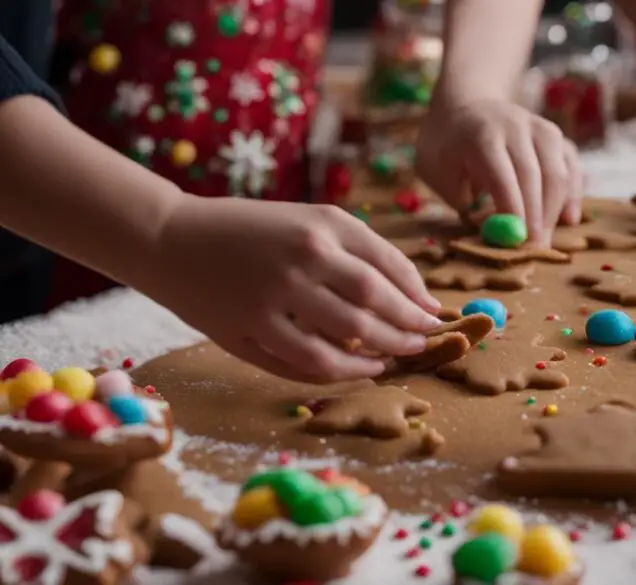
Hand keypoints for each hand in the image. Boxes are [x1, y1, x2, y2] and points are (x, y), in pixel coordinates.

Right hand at [147, 197, 441, 382]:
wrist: (171, 238)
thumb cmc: (251, 231)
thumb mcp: (308, 221)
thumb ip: (360, 251)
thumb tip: (415, 295)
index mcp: (322, 226)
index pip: (389, 266)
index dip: (418, 295)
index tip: (434, 314)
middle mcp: (303, 257)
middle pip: (376, 303)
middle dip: (408, 328)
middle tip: (425, 341)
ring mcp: (275, 296)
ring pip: (347, 338)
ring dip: (382, 353)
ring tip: (398, 358)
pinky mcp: (249, 330)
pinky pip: (309, 363)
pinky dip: (343, 371)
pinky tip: (361, 369)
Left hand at [415, 99, 583, 245]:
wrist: (464, 105)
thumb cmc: (446, 146)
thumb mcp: (435, 171)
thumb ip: (461, 199)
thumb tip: (494, 232)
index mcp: (482, 135)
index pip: (503, 176)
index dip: (513, 210)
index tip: (516, 241)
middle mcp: (515, 125)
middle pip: (536, 174)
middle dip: (537, 217)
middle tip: (535, 250)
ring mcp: (539, 127)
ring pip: (558, 171)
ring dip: (554, 210)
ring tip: (543, 240)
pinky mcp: (554, 134)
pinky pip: (570, 165)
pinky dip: (572, 193)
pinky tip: (569, 219)